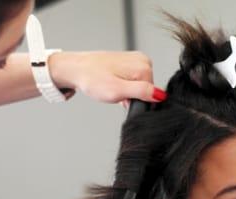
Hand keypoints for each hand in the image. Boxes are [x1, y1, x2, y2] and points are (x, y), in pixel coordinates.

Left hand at [48, 51, 166, 102]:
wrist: (75, 69)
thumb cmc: (92, 79)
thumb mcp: (118, 91)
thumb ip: (141, 92)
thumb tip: (160, 95)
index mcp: (143, 66)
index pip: (152, 94)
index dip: (137, 102)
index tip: (123, 99)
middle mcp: (142, 60)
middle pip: (145, 89)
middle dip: (131, 96)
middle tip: (116, 93)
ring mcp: (135, 59)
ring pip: (138, 86)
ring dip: (126, 92)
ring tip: (111, 87)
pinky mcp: (128, 61)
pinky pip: (132, 80)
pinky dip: (123, 86)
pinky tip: (111, 83)